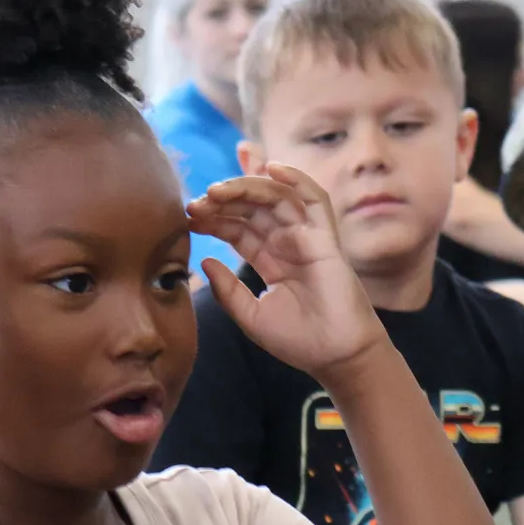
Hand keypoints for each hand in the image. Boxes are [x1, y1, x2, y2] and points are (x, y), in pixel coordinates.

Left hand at [187, 163, 383, 378]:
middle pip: (252, 209)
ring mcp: (307, 237)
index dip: (214, 220)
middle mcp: (287, 243)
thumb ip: (227, 291)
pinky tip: (271, 168)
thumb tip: (205, 261)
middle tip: (196, 202)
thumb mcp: (250, 317)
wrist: (334, 356)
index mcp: (269, 260)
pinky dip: (296, 179)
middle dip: (224, 202)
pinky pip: (314, 199)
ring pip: (276, 198)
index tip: (189, 218)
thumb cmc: (297, 341)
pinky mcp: (326, 238)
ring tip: (218, 191)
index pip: (238, 229)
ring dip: (246, 188)